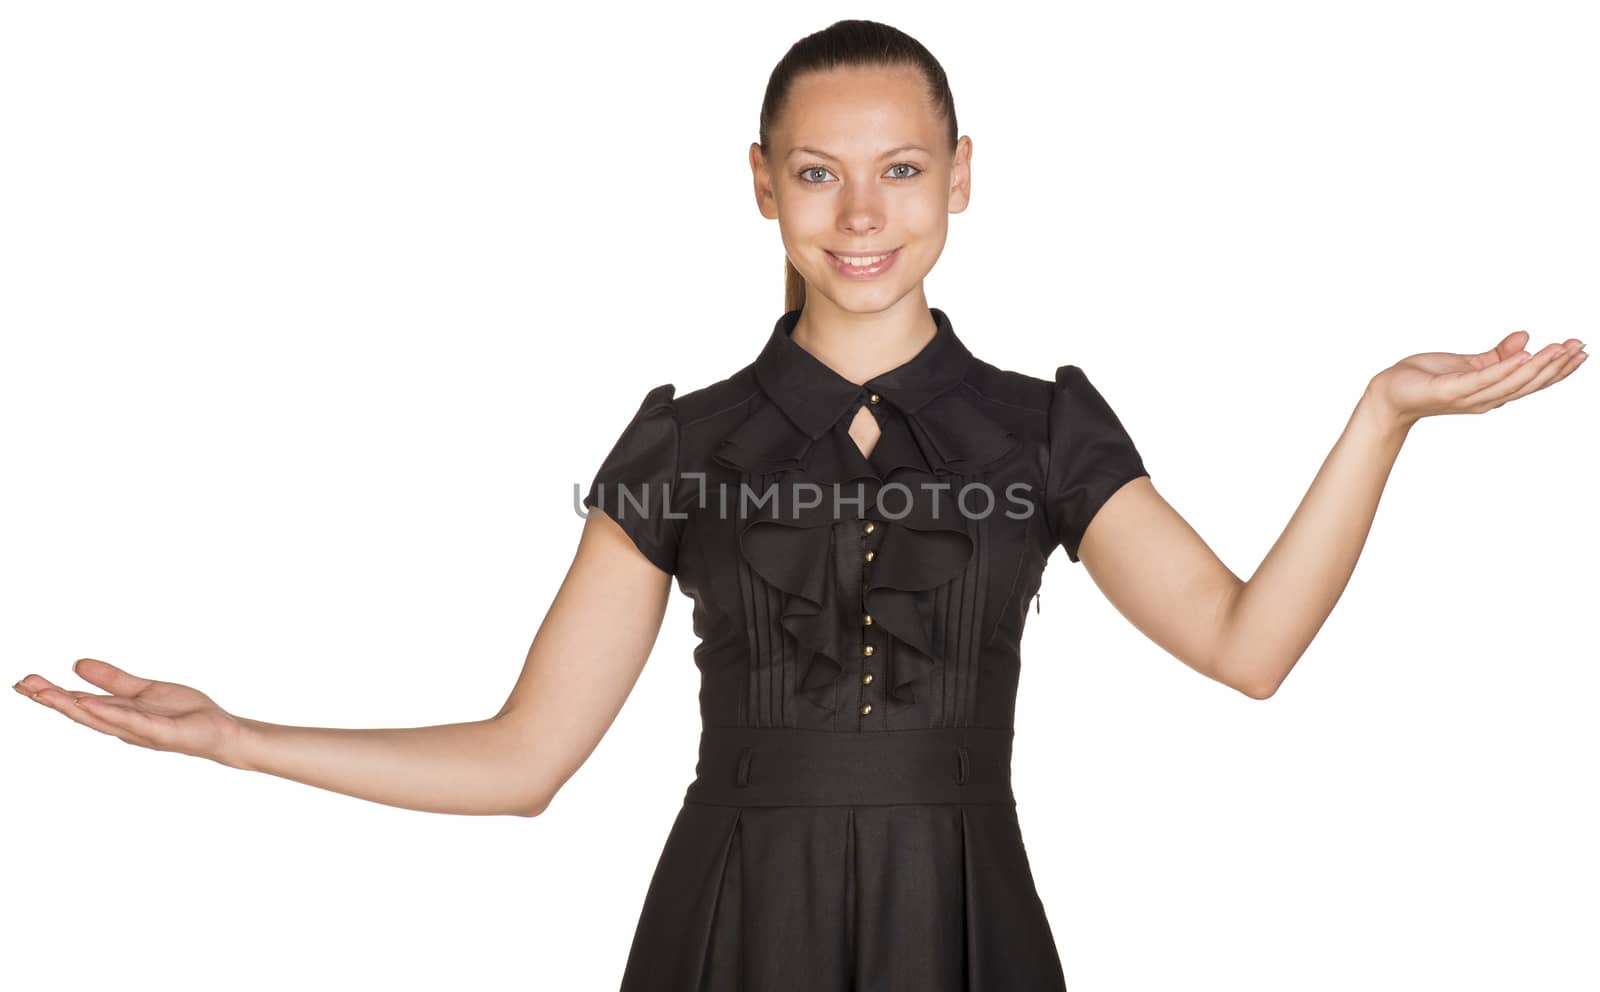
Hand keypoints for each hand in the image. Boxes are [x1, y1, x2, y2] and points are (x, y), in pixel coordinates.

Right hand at [14, 659, 246, 766]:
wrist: (220, 731)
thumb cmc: (185, 714)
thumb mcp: (144, 690)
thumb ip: (113, 679)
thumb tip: (77, 664)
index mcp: (118, 714)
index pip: (79, 703)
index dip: (51, 694)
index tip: (24, 681)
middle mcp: (123, 726)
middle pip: (81, 712)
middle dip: (51, 700)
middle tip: (22, 686)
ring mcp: (141, 731)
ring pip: (100, 718)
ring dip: (72, 706)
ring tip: (46, 693)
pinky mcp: (162, 733)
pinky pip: (132, 722)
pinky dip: (109, 713)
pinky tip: (88, 703)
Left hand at [1366, 331, 1585, 429]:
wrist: (1389, 394)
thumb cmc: (1425, 379)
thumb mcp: (1467, 364)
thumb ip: (1497, 355)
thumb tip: (1526, 337)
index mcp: (1491, 392)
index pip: (1532, 382)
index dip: (1558, 369)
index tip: (1581, 351)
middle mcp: (1485, 399)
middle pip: (1529, 384)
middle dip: (1557, 367)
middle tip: (1580, 347)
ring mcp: (1469, 398)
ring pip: (1512, 382)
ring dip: (1539, 366)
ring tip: (1560, 349)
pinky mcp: (1452, 391)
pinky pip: (1484, 379)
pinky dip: (1507, 368)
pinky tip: (1526, 355)